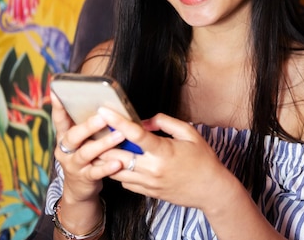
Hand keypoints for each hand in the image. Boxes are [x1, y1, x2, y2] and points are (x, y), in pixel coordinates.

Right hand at [51, 93, 126, 202]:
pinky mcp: (84, 178)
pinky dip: (107, 167)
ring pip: (86, 152)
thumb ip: (89, 124)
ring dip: (103, 143)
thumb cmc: (87, 156)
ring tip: (119, 135)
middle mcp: (65, 149)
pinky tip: (117, 163)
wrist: (80, 188)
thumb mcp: (83, 140)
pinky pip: (95, 172)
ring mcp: (73, 164)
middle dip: (88, 126)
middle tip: (103, 117)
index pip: (60, 119)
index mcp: (65, 136)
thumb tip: (106, 104)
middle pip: (73, 135)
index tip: (57, 92)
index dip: (58, 106)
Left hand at [97, 108, 237, 210]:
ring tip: (99, 146)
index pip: (135, 134)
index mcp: (164, 151)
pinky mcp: (148, 192)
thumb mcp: (190, 134)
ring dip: (105, 159)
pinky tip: (119, 162)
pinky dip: (118, 172)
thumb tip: (145, 121)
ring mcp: (148, 183)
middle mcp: (152, 169)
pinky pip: (124, 182)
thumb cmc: (203, 160)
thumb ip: (166, 122)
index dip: (117, 121)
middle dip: (101, 143)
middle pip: (116, 156)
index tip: (104, 111)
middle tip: (93, 131)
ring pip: (115, 172)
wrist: (211, 190)